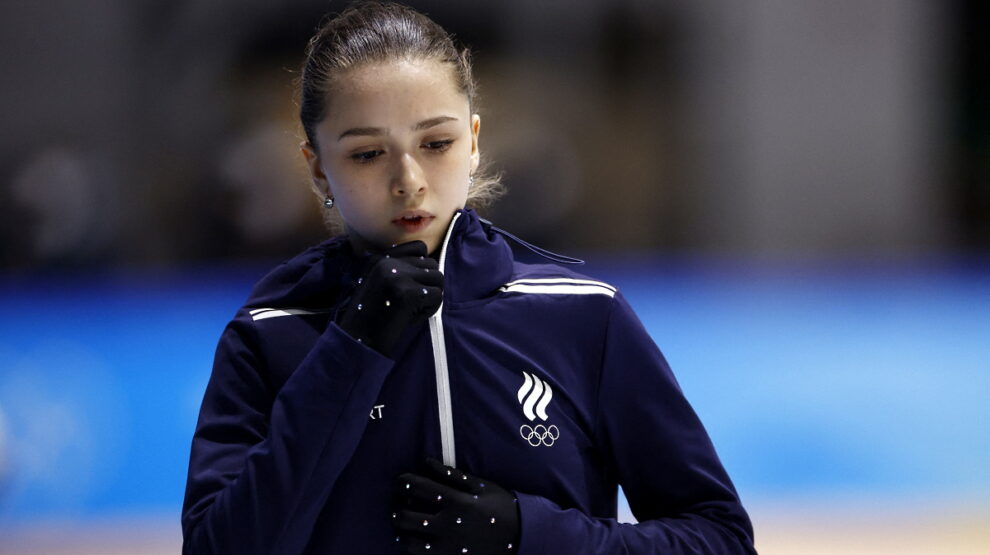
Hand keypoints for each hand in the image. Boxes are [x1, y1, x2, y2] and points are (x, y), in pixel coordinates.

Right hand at [335, 241, 442, 356]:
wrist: (357, 340)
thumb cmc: (371, 316)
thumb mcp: (376, 283)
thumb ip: (397, 268)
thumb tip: (430, 261)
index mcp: (379, 257)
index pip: (420, 248)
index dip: (422, 267)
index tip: (411, 285)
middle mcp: (388, 262)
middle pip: (432, 264)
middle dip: (427, 285)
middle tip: (409, 303)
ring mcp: (398, 276)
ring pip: (438, 278)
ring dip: (430, 297)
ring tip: (410, 309)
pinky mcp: (409, 293)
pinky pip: (438, 296)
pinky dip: (429, 310)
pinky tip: (410, 317)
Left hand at [392, 458, 519, 554]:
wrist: (522, 536)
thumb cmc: (502, 506)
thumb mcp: (480, 486)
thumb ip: (451, 474)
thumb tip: (426, 462)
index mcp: (456, 501)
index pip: (417, 487)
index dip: (403, 482)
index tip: (400, 481)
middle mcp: (449, 525)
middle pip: (406, 517)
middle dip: (396, 509)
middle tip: (396, 506)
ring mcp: (449, 547)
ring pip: (409, 542)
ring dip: (400, 532)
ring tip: (401, 527)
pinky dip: (413, 548)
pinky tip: (414, 541)